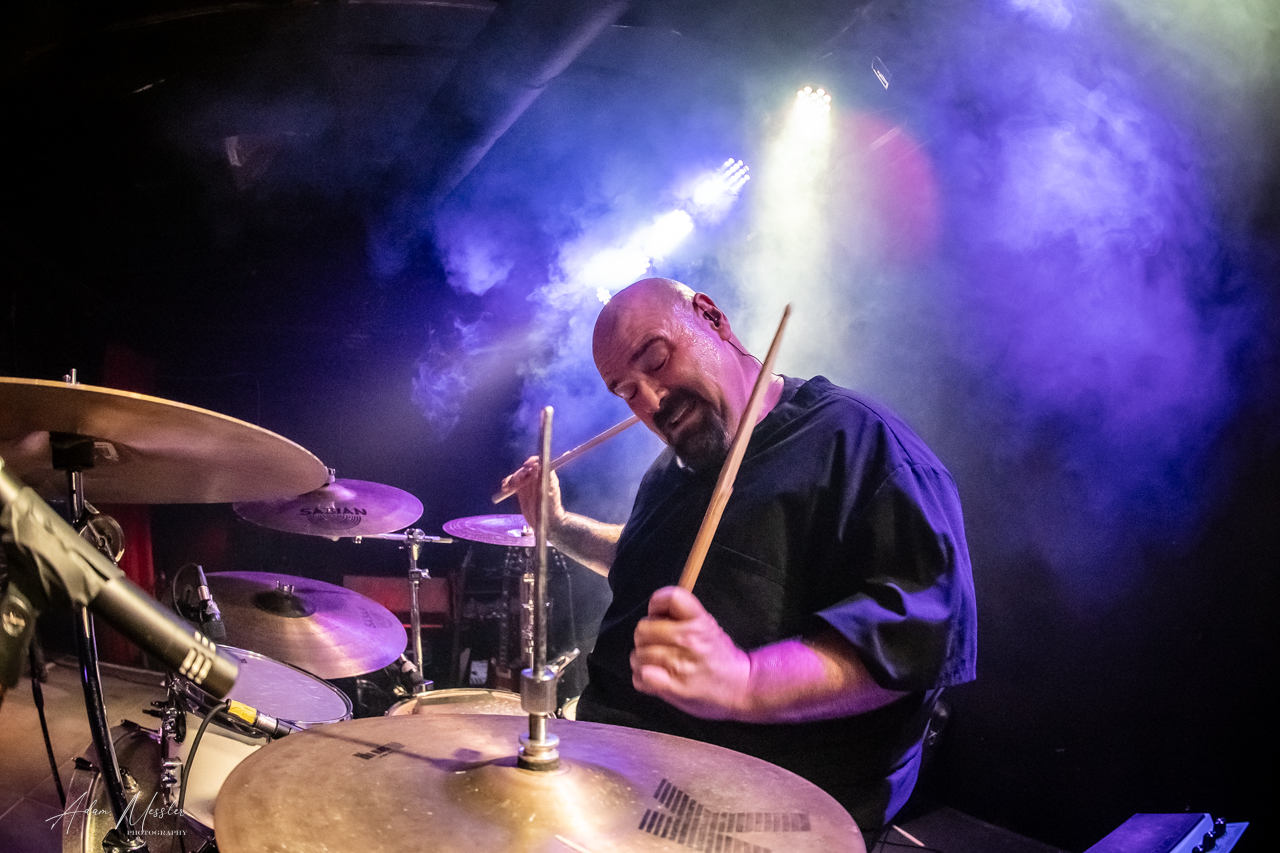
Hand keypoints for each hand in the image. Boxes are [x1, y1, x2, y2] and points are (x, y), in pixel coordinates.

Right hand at [499, 456, 565, 533]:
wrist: (546, 522)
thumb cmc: (551, 507)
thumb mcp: (547, 491)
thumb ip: (542, 477)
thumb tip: (537, 464)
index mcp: (545, 475)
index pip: (538, 462)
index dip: (532, 461)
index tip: (526, 466)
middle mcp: (536, 477)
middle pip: (525, 469)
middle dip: (519, 474)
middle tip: (516, 483)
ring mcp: (528, 484)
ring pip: (517, 476)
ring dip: (511, 479)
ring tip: (507, 487)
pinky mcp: (521, 491)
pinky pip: (512, 484)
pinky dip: (507, 484)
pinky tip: (504, 488)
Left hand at [630, 586, 751, 719]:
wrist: (741, 686)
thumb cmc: (720, 656)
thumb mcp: (708, 626)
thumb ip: (682, 616)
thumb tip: (654, 611)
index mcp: (699, 621)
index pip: (670, 597)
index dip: (657, 604)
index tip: (659, 615)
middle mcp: (689, 640)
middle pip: (643, 628)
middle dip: (645, 636)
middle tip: (656, 643)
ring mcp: (680, 665)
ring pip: (638, 655)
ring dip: (642, 660)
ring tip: (656, 663)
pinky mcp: (675, 688)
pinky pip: (641, 676)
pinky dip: (642, 677)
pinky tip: (654, 677)